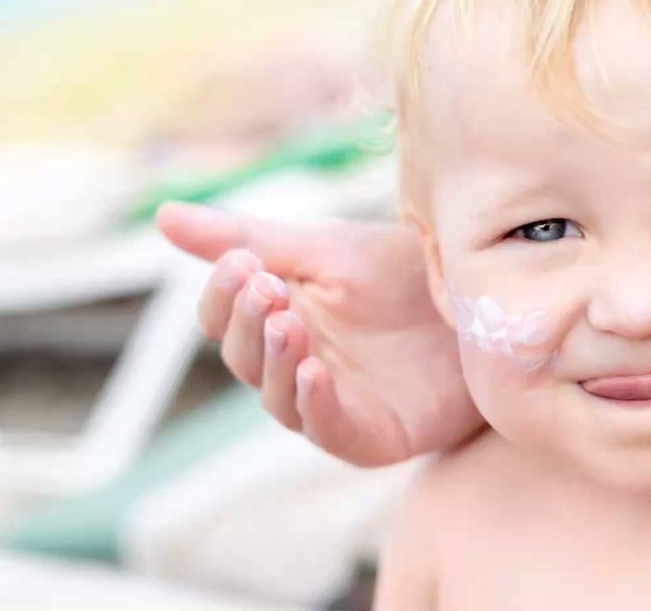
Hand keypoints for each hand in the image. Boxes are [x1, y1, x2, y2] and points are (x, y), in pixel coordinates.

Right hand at [157, 201, 479, 465]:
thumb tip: (160, 216)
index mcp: (280, 317)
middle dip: (249, 323)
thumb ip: (251, 237)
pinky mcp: (372, 435)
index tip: (242, 261)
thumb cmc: (408, 273)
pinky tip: (316, 371)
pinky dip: (315, 404)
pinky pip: (329, 431)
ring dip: (277, 362)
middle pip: (244, 357)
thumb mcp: (330, 248)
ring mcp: (333, 405)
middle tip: (267, 288)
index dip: (224, 293)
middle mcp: (298, 365)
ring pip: (278, 398)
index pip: (223, 316)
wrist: (489, 302)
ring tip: (288, 323)